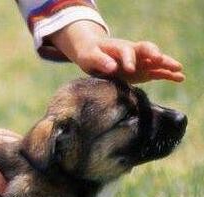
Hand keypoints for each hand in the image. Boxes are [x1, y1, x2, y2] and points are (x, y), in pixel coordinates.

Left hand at [48, 21, 184, 82]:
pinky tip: (179, 78)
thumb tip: (112, 67)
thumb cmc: (89, 53)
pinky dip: (167, 74)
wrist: (93, 53)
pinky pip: (156, 72)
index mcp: (119, 47)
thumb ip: (100, 61)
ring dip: (166, 64)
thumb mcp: (89, 56)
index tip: (129, 70)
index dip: (129, 59)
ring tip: (179, 71)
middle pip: (147, 49)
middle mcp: (133, 52)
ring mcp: (139, 61)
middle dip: (154, 54)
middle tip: (159, 60)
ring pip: (155, 60)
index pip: (127, 51)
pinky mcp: (142, 71)